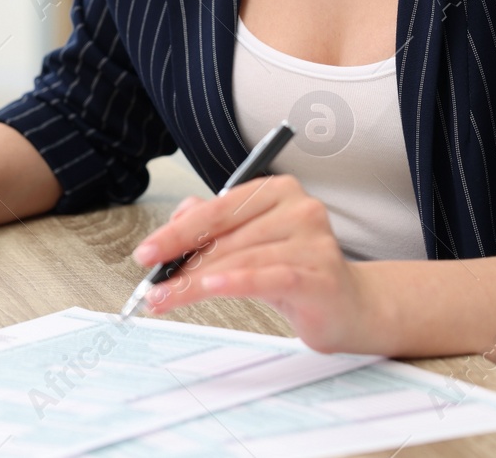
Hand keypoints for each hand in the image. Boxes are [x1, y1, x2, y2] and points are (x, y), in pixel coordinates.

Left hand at [131, 174, 384, 354]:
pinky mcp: (319, 275)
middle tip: (150, 284)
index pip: (217, 208)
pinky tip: (207, 289)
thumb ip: (217, 225)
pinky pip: (267, 276)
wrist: (349, 306)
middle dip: (180, 261)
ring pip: (239, 258)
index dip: (177, 232)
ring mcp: (313, 240)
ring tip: (166, 298)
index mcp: (279, 190)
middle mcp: (300, 208)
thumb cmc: (296, 271)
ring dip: (195, 281)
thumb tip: (177, 218)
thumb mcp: (252, 242)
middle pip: (225, 234)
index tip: (146, 253)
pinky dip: (233, 282)